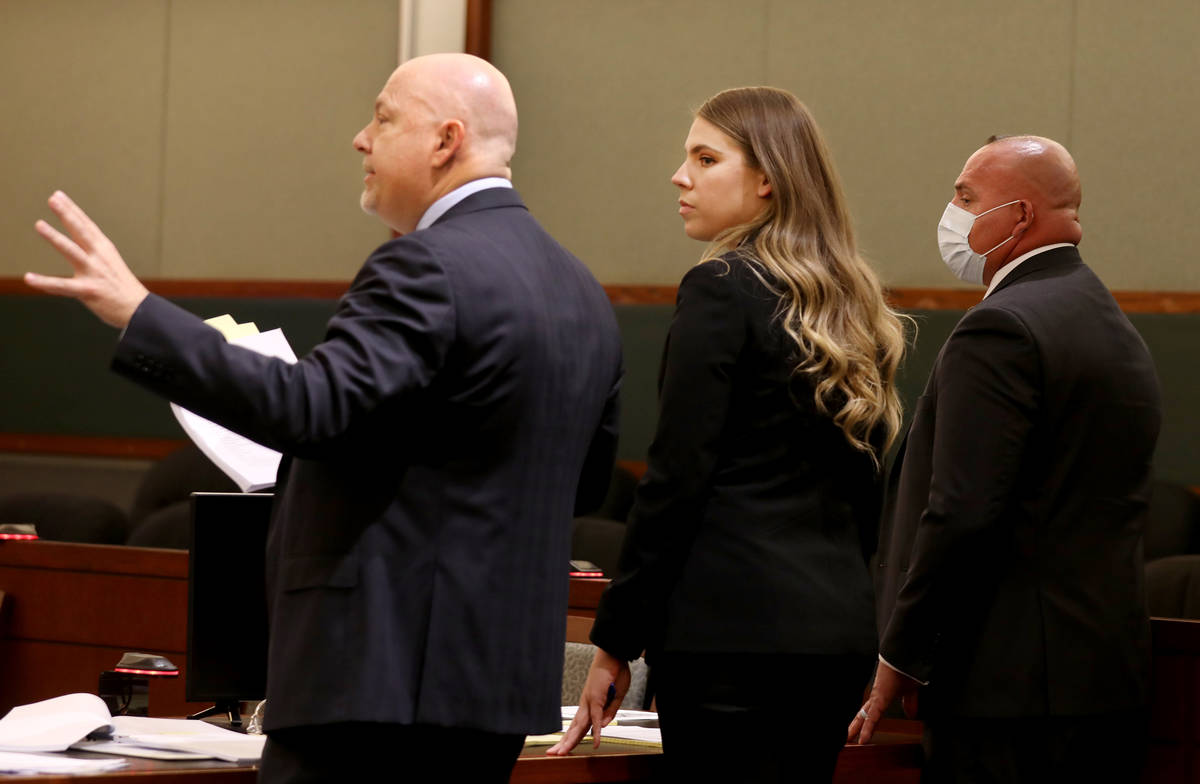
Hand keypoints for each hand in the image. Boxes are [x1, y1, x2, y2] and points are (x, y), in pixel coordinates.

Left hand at [27, 191, 148, 328]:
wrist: (139, 311)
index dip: (73, 210)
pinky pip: (62, 286)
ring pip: (72, 251)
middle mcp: (99, 258)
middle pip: (81, 231)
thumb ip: (93, 254)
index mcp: (105, 250)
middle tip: (53, 199)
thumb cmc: (123, 289)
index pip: (87, 226)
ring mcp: (94, 273)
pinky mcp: (88, 291)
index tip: (60, 196)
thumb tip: (79, 244)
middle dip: (67, 214)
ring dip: (55, 237)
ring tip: (40, 224)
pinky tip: (29, 278)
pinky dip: (45, 282)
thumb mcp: (111, 264)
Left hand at [546, 648, 629, 754]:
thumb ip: (609, 713)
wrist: (613, 655)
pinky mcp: (597, 699)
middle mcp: (586, 705)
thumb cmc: (614, 673)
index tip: (562, 749)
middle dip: (563, 743)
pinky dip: (597, 731)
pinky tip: (596, 742)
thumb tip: (602, 727)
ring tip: (562, 753)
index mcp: (589, 705)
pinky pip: (597, 718)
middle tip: (552, 754)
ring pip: (579, 726)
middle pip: (574, 729)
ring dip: (570, 741)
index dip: (570, 739)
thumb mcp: (615, 698)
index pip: (578, 727)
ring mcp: (590, 702)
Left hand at [847, 659, 920, 744]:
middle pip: (863, 713)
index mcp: (883, 694)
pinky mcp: (881, 697)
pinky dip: (868, 729)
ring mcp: (877, 696)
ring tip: (847, 740)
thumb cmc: (907, 668)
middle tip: (847, 737)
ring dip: (856, 727)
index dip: (865, 721)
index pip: (871, 710)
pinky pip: (873, 716)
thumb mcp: (910, 690)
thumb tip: (911, 715)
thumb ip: (909, 702)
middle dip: (856, 725)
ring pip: (864, 715)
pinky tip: (862, 740)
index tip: (859, 730)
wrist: (904, 653)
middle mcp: (877, 695)